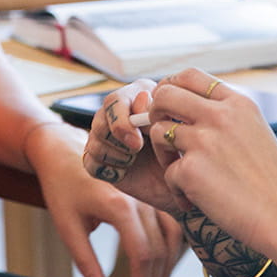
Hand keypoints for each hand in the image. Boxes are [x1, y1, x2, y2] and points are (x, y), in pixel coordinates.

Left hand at [28, 117, 185, 276]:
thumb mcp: (67, 224)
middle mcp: (140, 200)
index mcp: (119, 206)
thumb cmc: (62, 186)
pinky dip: (170, 249)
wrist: (64, 148)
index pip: (141, 254)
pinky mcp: (150, 195)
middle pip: (157, 250)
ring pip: (169, 238)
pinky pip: (169, 225)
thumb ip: (84, 260)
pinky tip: (163, 270)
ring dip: (165, 269)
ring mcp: (148, 196)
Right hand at [80, 82, 192, 221]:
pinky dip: (109, 169)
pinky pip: (90, 162)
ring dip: (116, 155)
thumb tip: (141, 99)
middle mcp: (118, 113)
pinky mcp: (101, 159)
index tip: (138, 143)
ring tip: (136, 159)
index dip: (121, 122)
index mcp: (138, 96)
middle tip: (136, 151)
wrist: (184, 180)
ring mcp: (108, 136)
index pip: (114, 101)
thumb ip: (159, 112)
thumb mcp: (177, 129)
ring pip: (94, 142)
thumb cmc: (185, 150)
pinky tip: (126, 171)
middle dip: (117, 140)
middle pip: (99, 121)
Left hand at [146, 69, 276, 256]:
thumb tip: (189, 109)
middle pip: (164, 94)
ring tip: (179, 172)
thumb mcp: (255, 133)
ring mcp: (204, 140)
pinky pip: (168, 172)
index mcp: (238, 103)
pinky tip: (194, 200)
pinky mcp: (191, 169)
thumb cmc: (270, 182)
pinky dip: (177, 189)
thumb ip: (227, 117)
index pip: (190, 75)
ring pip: (158, 131)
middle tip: (164, 137)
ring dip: (163, 153)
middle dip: (155, 113)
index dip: (170, 86)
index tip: (167, 106)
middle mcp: (220, 116)